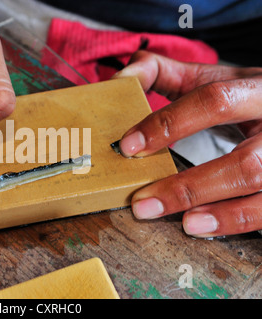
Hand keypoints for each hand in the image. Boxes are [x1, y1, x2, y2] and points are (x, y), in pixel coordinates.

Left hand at [114, 51, 261, 237]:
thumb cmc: (244, 95)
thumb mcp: (213, 77)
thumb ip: (165, 73)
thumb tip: (122, 77)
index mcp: (259, 89)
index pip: (215, 101)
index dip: (170, 123)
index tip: (130, 146)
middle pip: (244, 163)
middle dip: (188, 186)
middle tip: (143, 203)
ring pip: (258, 189)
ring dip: (219, 213)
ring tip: (181, 223)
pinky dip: (236, 221)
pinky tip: (204, 227)